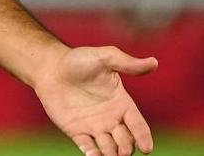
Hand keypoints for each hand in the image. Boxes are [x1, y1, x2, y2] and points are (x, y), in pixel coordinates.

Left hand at [34, 45, 157, 155]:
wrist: (49, 67)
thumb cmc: (78, 60)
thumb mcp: (104, 58)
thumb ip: (127, 63)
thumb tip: (154, 62)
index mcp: (122, 104)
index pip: (138, 125)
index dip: (144, 137)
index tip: (146, 148)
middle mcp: (111, 119)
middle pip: (125, 141)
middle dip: (126, 148)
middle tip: (123, 151)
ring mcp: (94, 127)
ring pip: (109, 148)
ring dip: (111, 154)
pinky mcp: (76, 131)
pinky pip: (87, 147)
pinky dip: (92, 154)